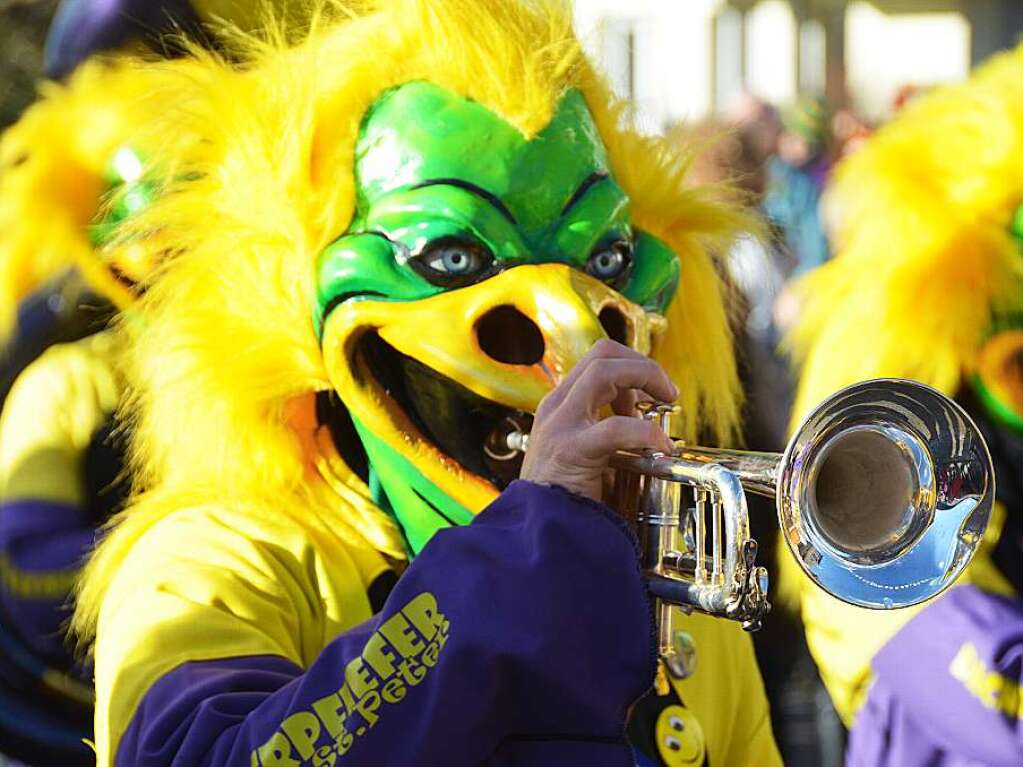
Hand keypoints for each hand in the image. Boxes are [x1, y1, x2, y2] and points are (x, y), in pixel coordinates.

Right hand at [520, 339, 676, 502]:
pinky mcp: (571, 450)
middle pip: (603, 354)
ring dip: (646, 378)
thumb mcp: (583, 451)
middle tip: (667, 392)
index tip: (654, 390)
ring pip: (605, 371)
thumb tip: (642, 414)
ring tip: (667, 403)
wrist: (537, 532)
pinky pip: (617, 427)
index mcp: (560, 405)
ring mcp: (560, 424)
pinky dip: (647, 433)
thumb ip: (606, 428)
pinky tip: (660, 448)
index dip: (633, 366)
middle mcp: (557, 406)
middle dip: (645, 365)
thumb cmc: (564, 497)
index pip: (598, 360)